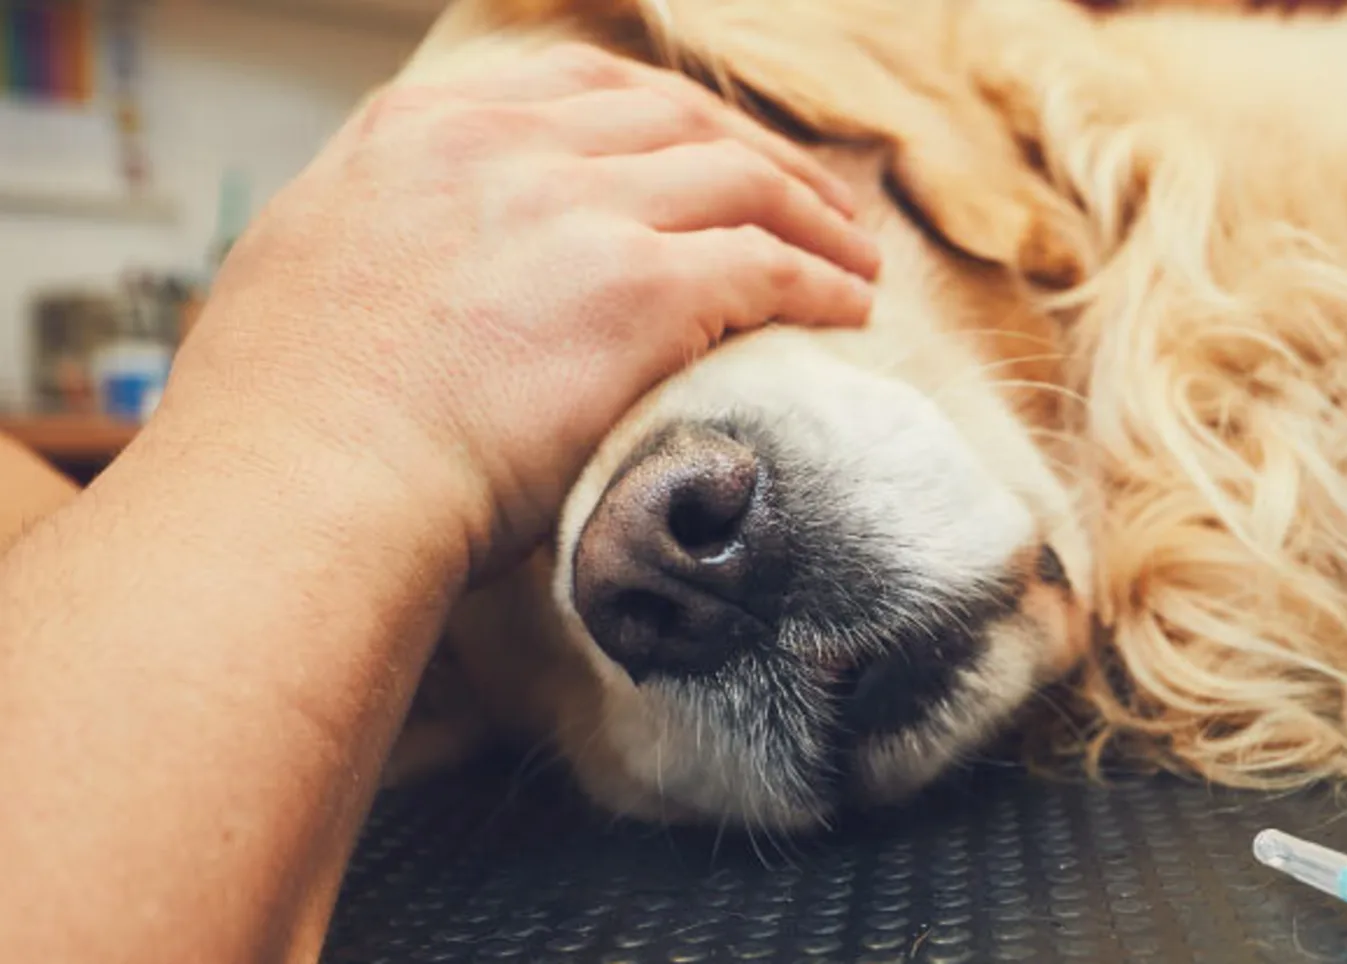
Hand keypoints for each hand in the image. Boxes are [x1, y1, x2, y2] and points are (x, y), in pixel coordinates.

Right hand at [162, 42, 878, 578]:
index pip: (577, 85)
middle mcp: (504, 146)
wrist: (301, 487)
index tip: (711, 150)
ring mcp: (578, 208)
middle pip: (675, 119)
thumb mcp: (308, 268)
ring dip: (812, 217)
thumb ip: (388, 236)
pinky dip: (820, 282)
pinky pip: (767, 266)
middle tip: (813, 202)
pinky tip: (848, 308)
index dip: (665, 117)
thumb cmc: (284, 426)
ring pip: (738, 180)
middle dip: (760, 157)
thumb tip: (424, 269)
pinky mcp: (642, 286)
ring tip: (855, 258)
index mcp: (420, 130)